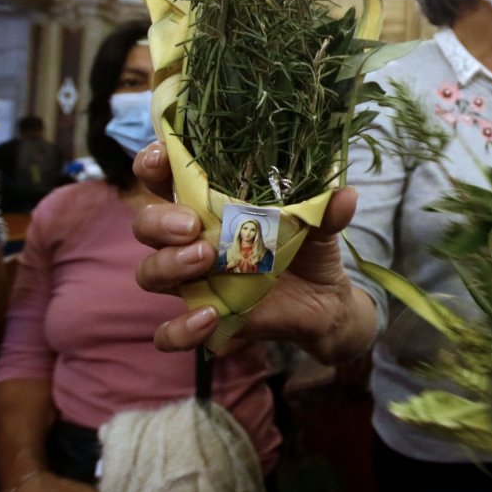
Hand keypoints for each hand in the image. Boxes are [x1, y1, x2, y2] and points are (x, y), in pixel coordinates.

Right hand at [132, 142, 376, 363]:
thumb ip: (326, 212)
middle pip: (146, 225)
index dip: (152, 164)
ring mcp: (193, 282)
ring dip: (168, 265)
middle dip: (159, 220)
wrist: (326, 303)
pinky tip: (210, 317)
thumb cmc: (308, 250)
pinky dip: (181, 328)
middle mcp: (191, 241)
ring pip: (150, 273)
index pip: (165, 178)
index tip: (162, 158)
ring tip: (205, 259)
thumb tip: (345, 196)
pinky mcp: (204, 320)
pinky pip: (170, 333)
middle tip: (191, 224)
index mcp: (211, 206)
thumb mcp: (320, 227)